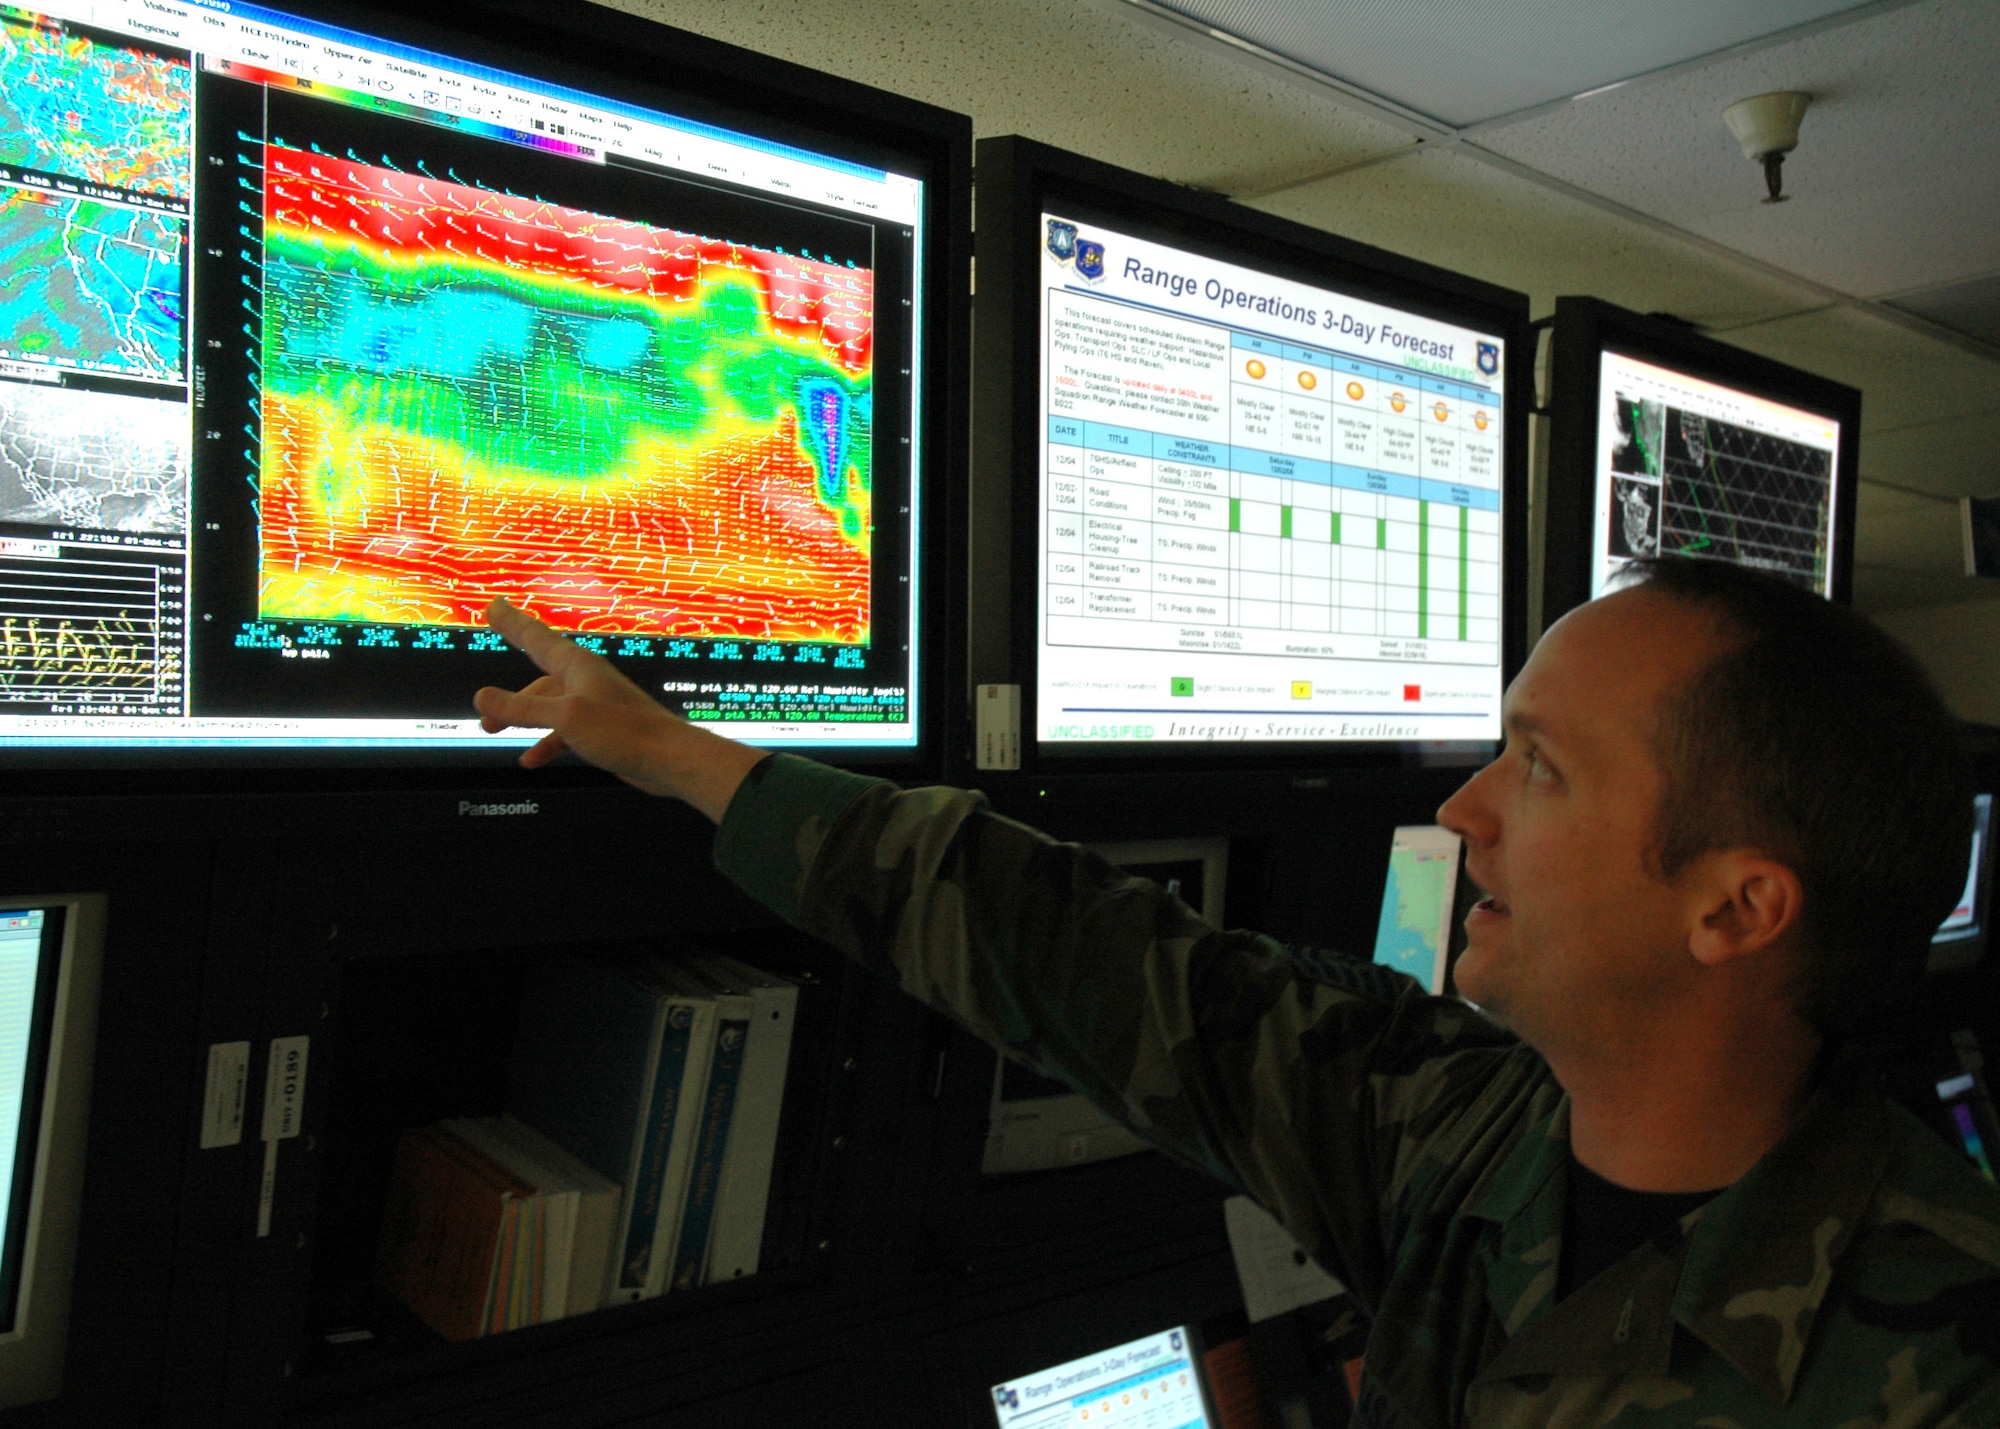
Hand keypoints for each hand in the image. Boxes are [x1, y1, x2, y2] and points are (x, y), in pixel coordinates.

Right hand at [472, 598, 765, 821]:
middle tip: (484, 711)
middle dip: (509, 697)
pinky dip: (547, 743)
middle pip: (538, 680)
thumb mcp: (566, 718)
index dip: (512, 622)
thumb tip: (482, 698)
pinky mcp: (602, 730)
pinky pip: (564, 732)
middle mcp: (585, 681)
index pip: (535, 637)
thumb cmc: (626, 732)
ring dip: (523, 721)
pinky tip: (533, 759)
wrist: (669, 760)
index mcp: (577, 666)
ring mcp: (594, 706)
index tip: (494, 606)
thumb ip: (522, 709)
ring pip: (549, 708)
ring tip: (495, 732)